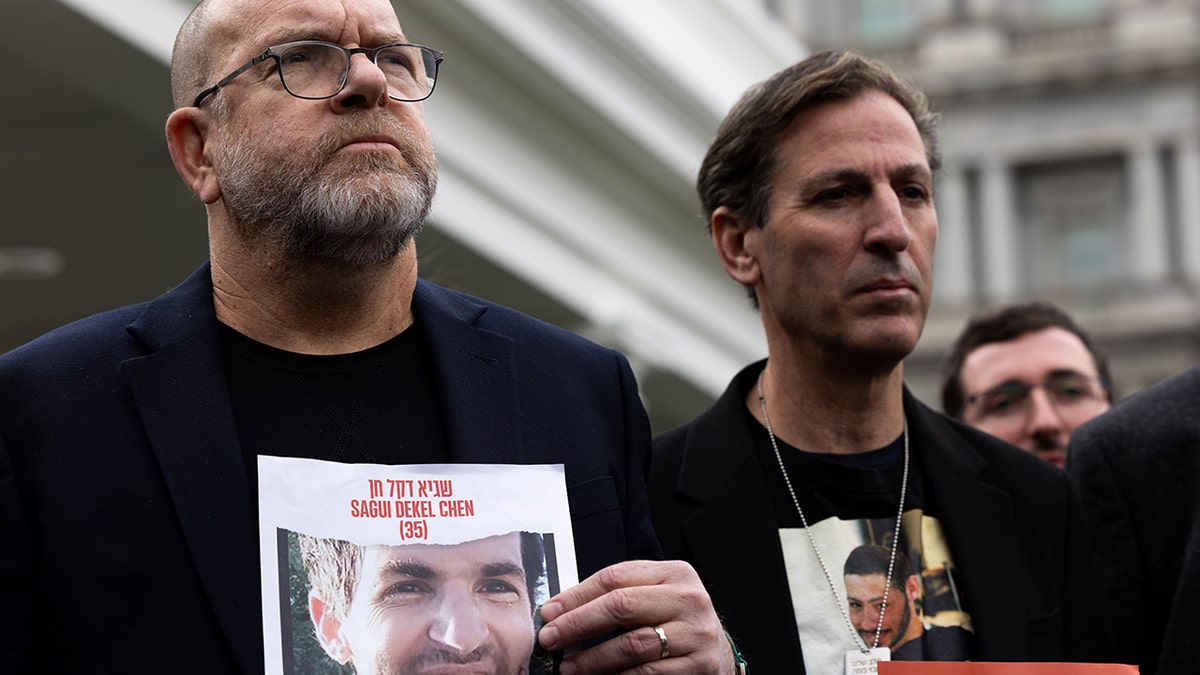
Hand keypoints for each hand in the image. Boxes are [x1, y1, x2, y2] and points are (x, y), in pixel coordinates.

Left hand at [536, 559, 733, 673]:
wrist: (717, 655)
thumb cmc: (675, 624)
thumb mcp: (655, 598)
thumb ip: (619, 597)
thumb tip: (559, 612)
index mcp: (675, 573)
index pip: (615, 578)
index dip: (577, 595)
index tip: (549, 612)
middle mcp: (689, 599)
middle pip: (621, 606)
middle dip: (578, 623)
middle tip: (550, 639)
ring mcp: (696, 634)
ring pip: (631, 645)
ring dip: (592, 659)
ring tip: (568, 667)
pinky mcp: (698, 667)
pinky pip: (647, 673)